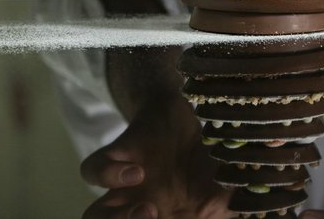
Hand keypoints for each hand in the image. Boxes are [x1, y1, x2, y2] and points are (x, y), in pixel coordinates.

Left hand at [80, 95, 234, 218]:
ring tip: (146, 206)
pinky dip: (108, 175)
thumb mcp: (224, 198)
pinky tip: (136, 171)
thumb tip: (230, 215)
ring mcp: (127, 184)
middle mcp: (138, 208)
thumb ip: (221, 214)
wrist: (194, 114)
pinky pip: (93, 170)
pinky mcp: (122, 152)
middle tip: (154, 218)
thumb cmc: (210, 163)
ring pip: (93, 216)